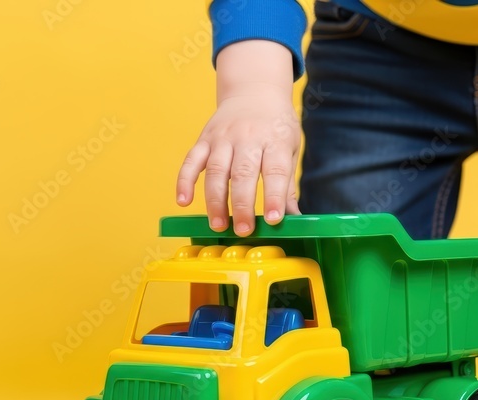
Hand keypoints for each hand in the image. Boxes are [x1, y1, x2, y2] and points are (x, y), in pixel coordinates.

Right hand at [175, 40, 300, 234]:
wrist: (254, 91)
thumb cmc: (275, 126)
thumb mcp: (290, 148)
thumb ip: (288, 184)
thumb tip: (294, 217)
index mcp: (275, 140)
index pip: (276, 171)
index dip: (274, 197)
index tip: (273, 220)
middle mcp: (248, 137)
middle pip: (243, 173)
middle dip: (242, 205)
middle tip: (242, 230)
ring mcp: (223, 138)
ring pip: (216, 171)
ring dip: (215, 200)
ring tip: (217, 225)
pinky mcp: (204, 139)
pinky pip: (191, 161)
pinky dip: (184, 181)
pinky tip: (183, 201)